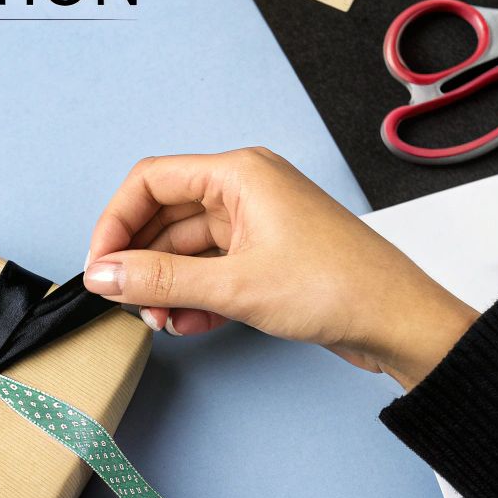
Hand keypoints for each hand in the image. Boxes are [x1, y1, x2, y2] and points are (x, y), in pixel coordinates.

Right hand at [83, 148, 476, 388]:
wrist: (397, 322)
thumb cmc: (338, 287)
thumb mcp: (234, 285)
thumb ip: (160, 279)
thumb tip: (105, 276)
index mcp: (240, 173)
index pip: (151, 181)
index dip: (115, 223)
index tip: (100, 267)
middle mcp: (247, 190)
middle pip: (166, 216)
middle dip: (142, 262)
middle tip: (127, 303)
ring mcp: (259, 224)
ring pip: (189, 249)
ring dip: (168, 286)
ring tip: (161, 322)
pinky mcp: (269, 257)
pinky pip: (214, 270)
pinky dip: (195, 296)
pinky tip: (188, 324)